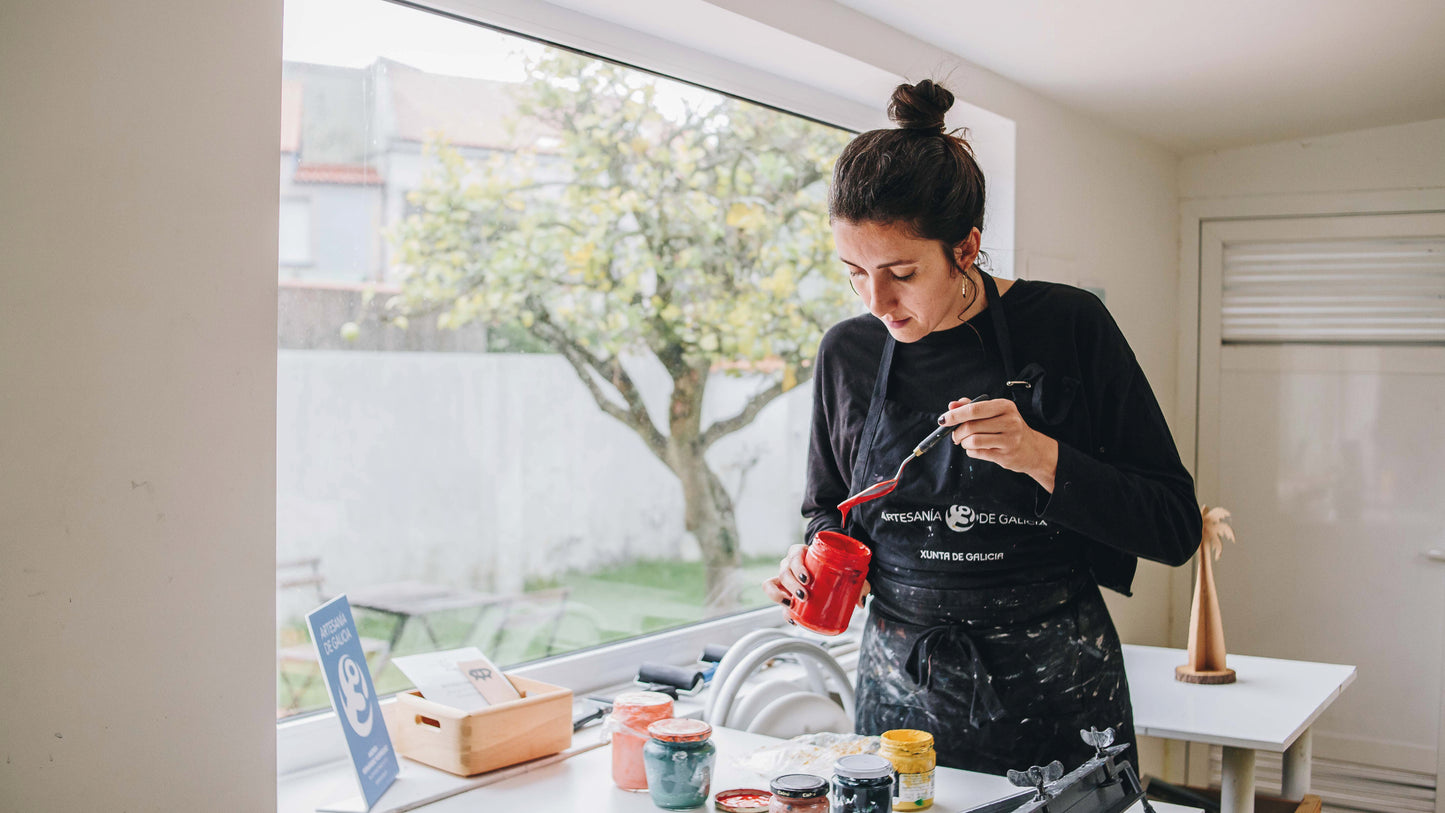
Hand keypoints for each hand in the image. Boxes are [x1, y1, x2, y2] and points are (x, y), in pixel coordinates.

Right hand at [762, 541, 871, 610]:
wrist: (827, 571)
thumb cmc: (834, 568)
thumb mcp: (846, 571)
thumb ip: (857, 584)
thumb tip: (861, 602)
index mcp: (802, 552)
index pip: (794, 554)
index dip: (798, 566)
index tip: (807, 579)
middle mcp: (789, 564)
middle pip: (784, 571)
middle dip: (792, 585)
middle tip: (805, 595)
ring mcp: (784, 578)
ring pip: (772, 584)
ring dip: (779, 596)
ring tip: (793, 605)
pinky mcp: (783, 592)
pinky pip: (776, 600)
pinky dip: (781, 609)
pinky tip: (791, 617)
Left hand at [939, 395, 1058, 491]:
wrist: (1033, 450)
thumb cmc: (1009, 428)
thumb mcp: (995, 413)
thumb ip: (973, 407)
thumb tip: (952, 405)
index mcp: (1005, 406)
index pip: (974, 409)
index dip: (955, 415)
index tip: (943, 419)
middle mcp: (1010, 421)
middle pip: (971, 426)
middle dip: (957, 432)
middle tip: (954, 435)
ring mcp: (1009, 439)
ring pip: (973, 440)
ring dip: (964, 443)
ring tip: (965, 442)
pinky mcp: (1006, 455)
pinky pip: (978, 452)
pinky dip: (971, 451)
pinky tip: (975, 449)